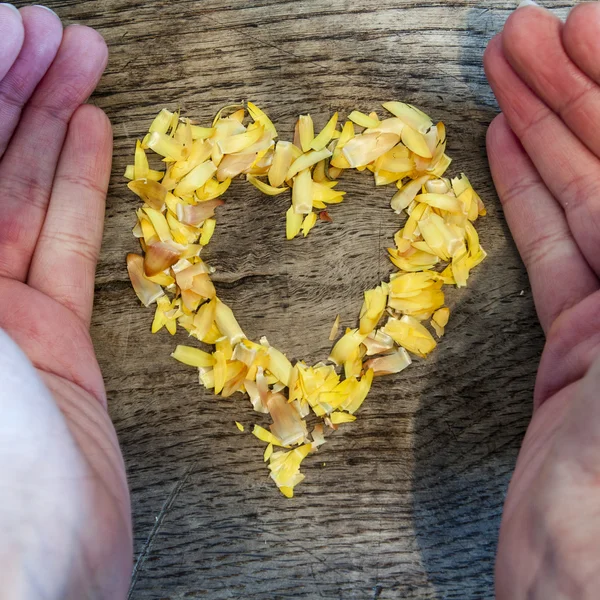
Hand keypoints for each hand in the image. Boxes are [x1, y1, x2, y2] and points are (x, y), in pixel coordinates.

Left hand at [0, 5, 130, 597]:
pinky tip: (91, 137)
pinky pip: (67, 246)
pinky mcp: (52, 340)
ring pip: (19, 195)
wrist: (31, 571)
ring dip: (50, 125)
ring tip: (83, 65)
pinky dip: (81, 189)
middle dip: (8, 86)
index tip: (8, 25)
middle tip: (58, 33)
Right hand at [485, 3, 599, 597]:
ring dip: (543, 134)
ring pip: (587, 201)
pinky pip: (553, 253)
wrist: (586, 592)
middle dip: (578, 92)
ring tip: (506, 69)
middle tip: (526, 32)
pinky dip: (526, 198)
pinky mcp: (577, 349)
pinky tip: (505, 148)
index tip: (586, 26)